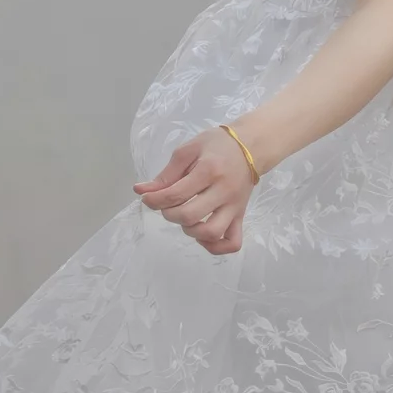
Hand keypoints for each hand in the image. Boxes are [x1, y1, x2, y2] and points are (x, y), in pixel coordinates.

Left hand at [133, 127, 254, 254]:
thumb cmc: (217, 145)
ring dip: (191, 231)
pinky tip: (201, 236)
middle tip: (167, 206)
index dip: (155, 200)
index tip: (147, 198)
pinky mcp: (241, 216)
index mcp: (209, 171)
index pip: (176, 194)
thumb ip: (166, 174)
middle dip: (169, 214)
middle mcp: (223, 191)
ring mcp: (234, 207)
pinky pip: (232, 242)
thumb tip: (140, 191)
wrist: (251, 146)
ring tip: (185, 219)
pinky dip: (215, 247)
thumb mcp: (188, 151)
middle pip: (190, 216)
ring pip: (212, 233)